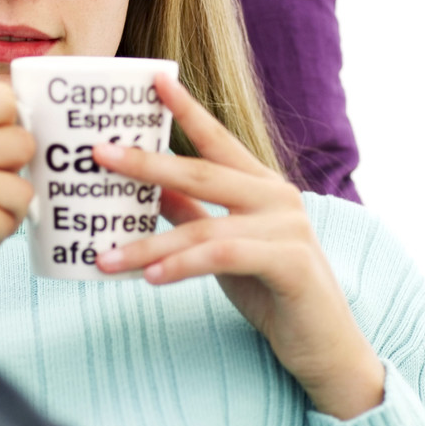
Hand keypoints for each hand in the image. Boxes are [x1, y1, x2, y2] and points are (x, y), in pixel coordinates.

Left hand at [93, 74, 383, 419]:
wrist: (325, 345)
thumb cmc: (272, 289)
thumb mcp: (223, 244)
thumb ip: (191, 212)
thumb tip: (147, 187)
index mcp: (261, 185)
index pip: (216, 139)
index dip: (185, 108)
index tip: (153, 80)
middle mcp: (277, 196)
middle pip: (201, 172)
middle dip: (145, 163)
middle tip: (99, 154)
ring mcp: (287, 227)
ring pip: (203, 226)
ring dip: (148, 244)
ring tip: (104, 257)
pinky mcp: (291, 263)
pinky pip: (224, 257)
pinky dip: (183, 266)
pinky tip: (150, 277)